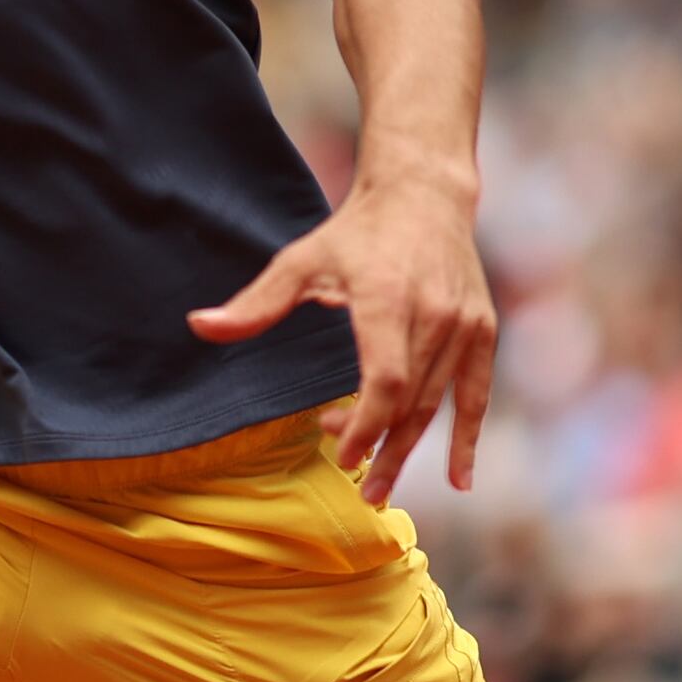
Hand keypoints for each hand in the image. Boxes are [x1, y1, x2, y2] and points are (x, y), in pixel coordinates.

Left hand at [188, 174, 496, 503]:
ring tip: (379, 484)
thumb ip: (256, 303)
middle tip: (358, 487)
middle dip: (380, 445)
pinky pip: (477, 393)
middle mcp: (433, 315)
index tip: (341, 454)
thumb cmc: (355, 232)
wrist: (423, 195)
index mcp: (388, 300)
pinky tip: (458, 479)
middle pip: (410, 401)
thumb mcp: (301, 260)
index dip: (365, 424)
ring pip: (437, 402)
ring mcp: (464, 324)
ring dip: (407, 446)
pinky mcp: (482, 329)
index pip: (386, 380)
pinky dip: (468, 437)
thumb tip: (199, 326)